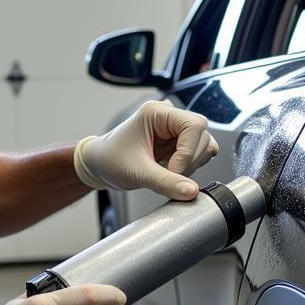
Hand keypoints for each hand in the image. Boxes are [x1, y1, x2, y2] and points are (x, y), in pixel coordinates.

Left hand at [74, 101, 218, 200]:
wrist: (100, 165)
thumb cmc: (110, 160)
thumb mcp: (138, 173)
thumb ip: (166, 183)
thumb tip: (192, 192)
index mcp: (156, 112)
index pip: (194, 125)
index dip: (188, 152)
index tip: (173, 171)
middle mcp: (169, 116)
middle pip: (202, 135)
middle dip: (190, 161)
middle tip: (170, 175)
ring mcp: (175, 129)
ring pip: (204, 144)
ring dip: (191, 164)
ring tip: (168, 172)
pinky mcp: (178, 142)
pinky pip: (199, 153)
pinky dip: (191, 166)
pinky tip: (172, 170)